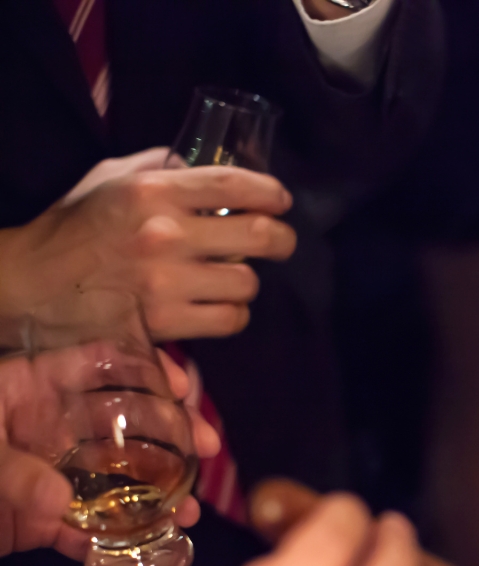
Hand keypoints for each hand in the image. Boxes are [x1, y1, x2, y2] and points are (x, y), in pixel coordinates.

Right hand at [0, 148, 295, 339]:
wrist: (31, 282)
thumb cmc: (74, 227)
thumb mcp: (110, 178)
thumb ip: (159, 167)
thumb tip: (204, 164)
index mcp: (152, 190)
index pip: (235, 183)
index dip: (271, 193)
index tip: (281, 202)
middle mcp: (165, 234)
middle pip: (260, 236)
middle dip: (282, 240)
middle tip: (280, 243)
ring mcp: (166, 281)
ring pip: (247, 283)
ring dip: (246, 282)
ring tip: (231, 278)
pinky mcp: (166, 322)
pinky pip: (229, 319)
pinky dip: (231, 314)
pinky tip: (218, 306)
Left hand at [0, 347, 217, 559]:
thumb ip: (9, 474)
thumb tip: (61, 502)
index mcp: (25, 389)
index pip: (94, 365)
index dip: (142, 370)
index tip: (180, 385)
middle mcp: (43, 428)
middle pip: (120, 423)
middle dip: (170, 435)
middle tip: (208, 449)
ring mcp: (43, 474)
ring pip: (111, 478)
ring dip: (154, 495)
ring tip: (190, 511)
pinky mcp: (33, 521)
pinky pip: (80, 528)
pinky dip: (110, 539)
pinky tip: (146, 546)